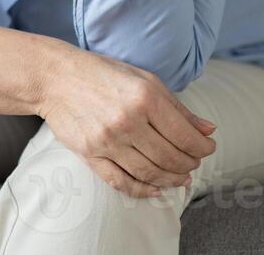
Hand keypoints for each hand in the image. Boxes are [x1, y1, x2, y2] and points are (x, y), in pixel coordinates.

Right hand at [40, 44, 216, 198]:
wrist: (55, 77)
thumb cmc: (102, 74)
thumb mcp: (144, 79)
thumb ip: (177, 108)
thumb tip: (208, 130)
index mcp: (145, 97)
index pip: (185, 135)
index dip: (203, 147)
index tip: (208, 149)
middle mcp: (128, 120)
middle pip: (170, 157)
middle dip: (189, 164)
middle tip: (194, 163)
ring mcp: (108, 140)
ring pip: (149, 172)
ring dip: (171, 179)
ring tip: (181, 177)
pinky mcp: (90, 154)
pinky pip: (121, 181)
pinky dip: (142, 190)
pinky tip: (156, 189)